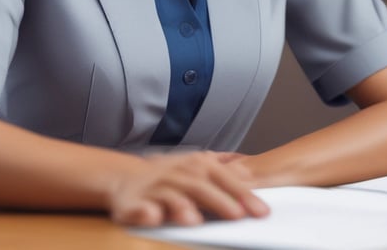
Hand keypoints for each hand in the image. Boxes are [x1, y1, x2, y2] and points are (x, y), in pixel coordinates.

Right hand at [108, 150, 268, 226]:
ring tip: (194, 220)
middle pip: (200, 186)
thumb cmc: (169, 177)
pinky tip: (152, 217)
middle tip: (237, 215)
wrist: (124, 178)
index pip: (223, 178)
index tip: (262, 211)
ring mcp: (154, 188)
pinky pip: (137, 208)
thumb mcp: (196, 167)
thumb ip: (223, 172)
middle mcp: (177, 174)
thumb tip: (250, 174)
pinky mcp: (131, 203)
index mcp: (195, 166)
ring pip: (169, 196)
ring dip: (181, 206)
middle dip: (219, 200)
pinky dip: (144, 212)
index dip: (242, 193)